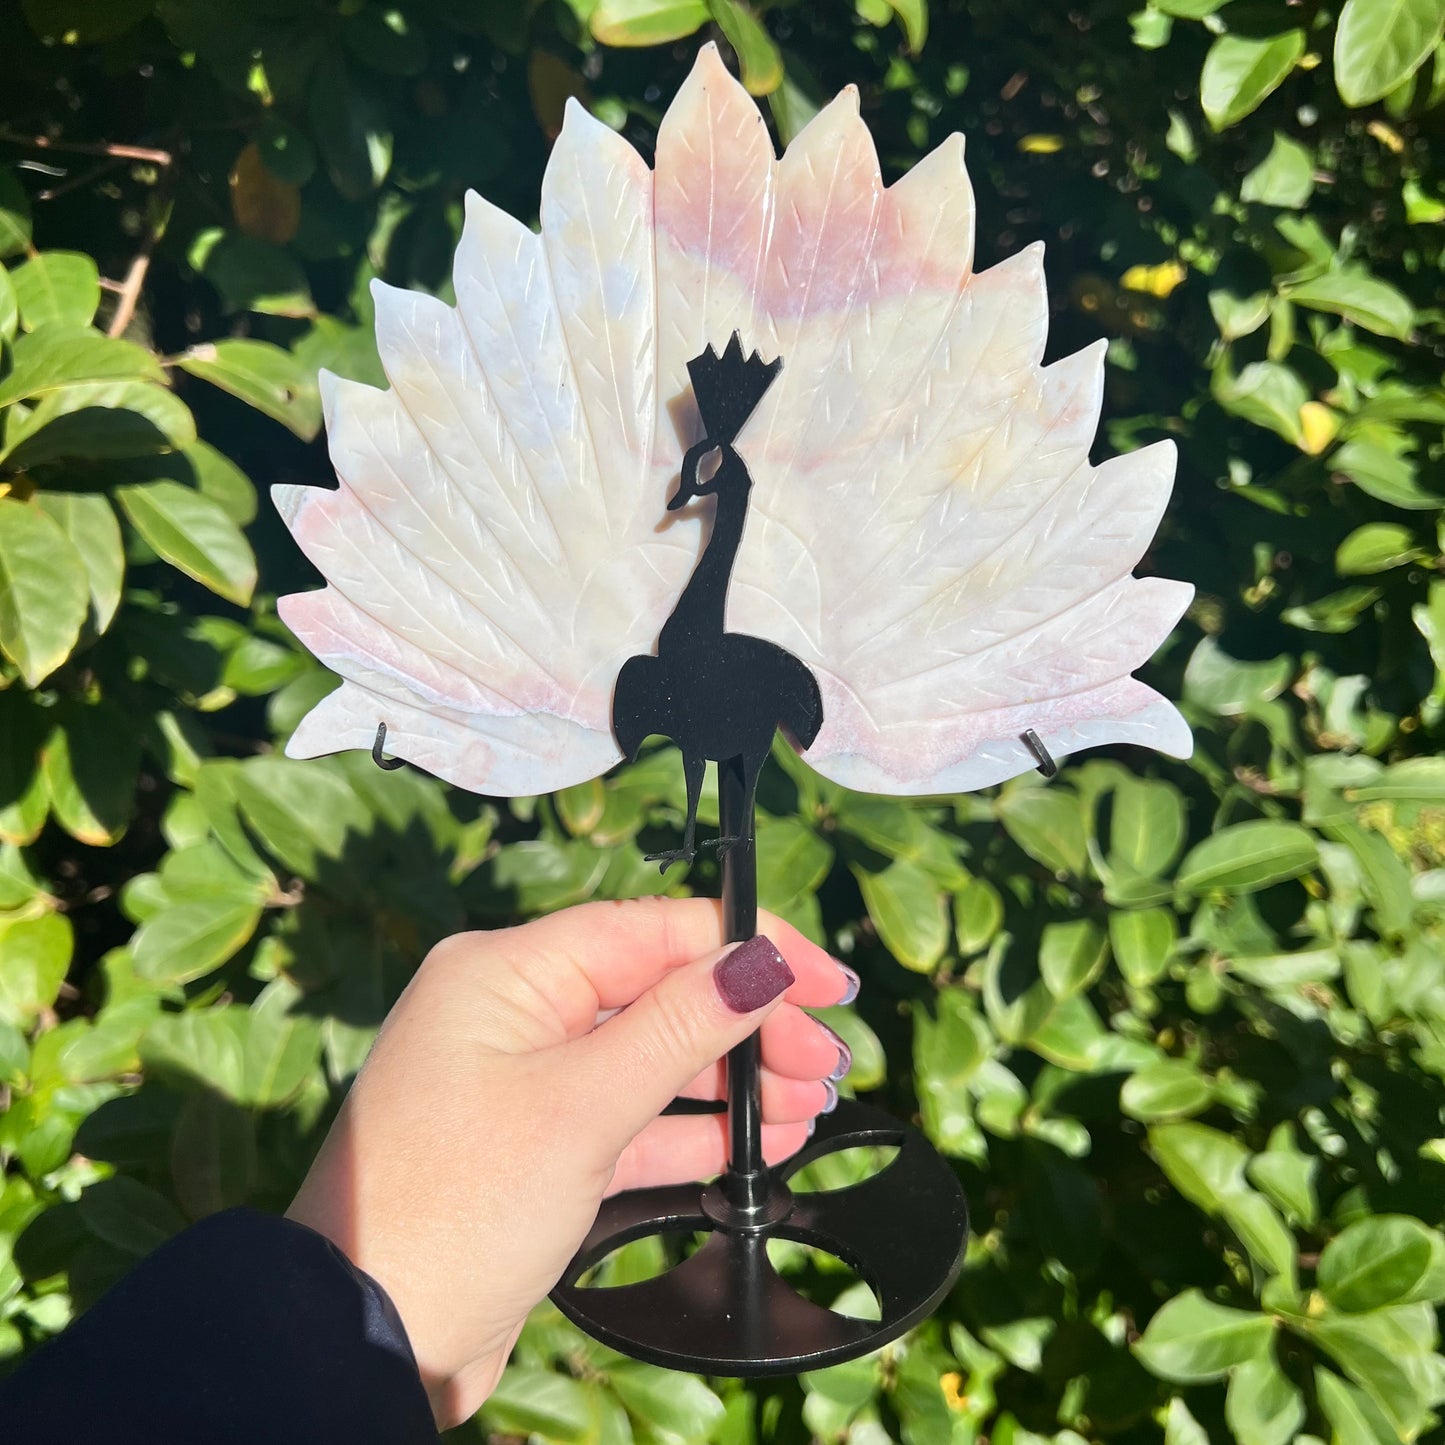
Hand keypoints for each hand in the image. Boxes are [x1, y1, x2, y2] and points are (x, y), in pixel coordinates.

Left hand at [286, 898, 855, 1426]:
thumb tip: (761, 960)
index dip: (746, 946)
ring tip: (811, 1107)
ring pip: (652, 1058)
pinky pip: (631, 1117)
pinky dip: (692, 1129)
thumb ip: (679, 1027)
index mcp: (508, 972)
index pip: (651, 930)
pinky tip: (758, 1145)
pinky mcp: (538, 1147)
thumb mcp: (581, 1106)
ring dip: (732, 1081)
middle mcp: (515, 1012)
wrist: (367, 1337)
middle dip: (747, 1024)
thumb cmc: (459, 1204)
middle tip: (827, 1063)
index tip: (826, 977)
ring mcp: (525, 1082)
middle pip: (658, 992)